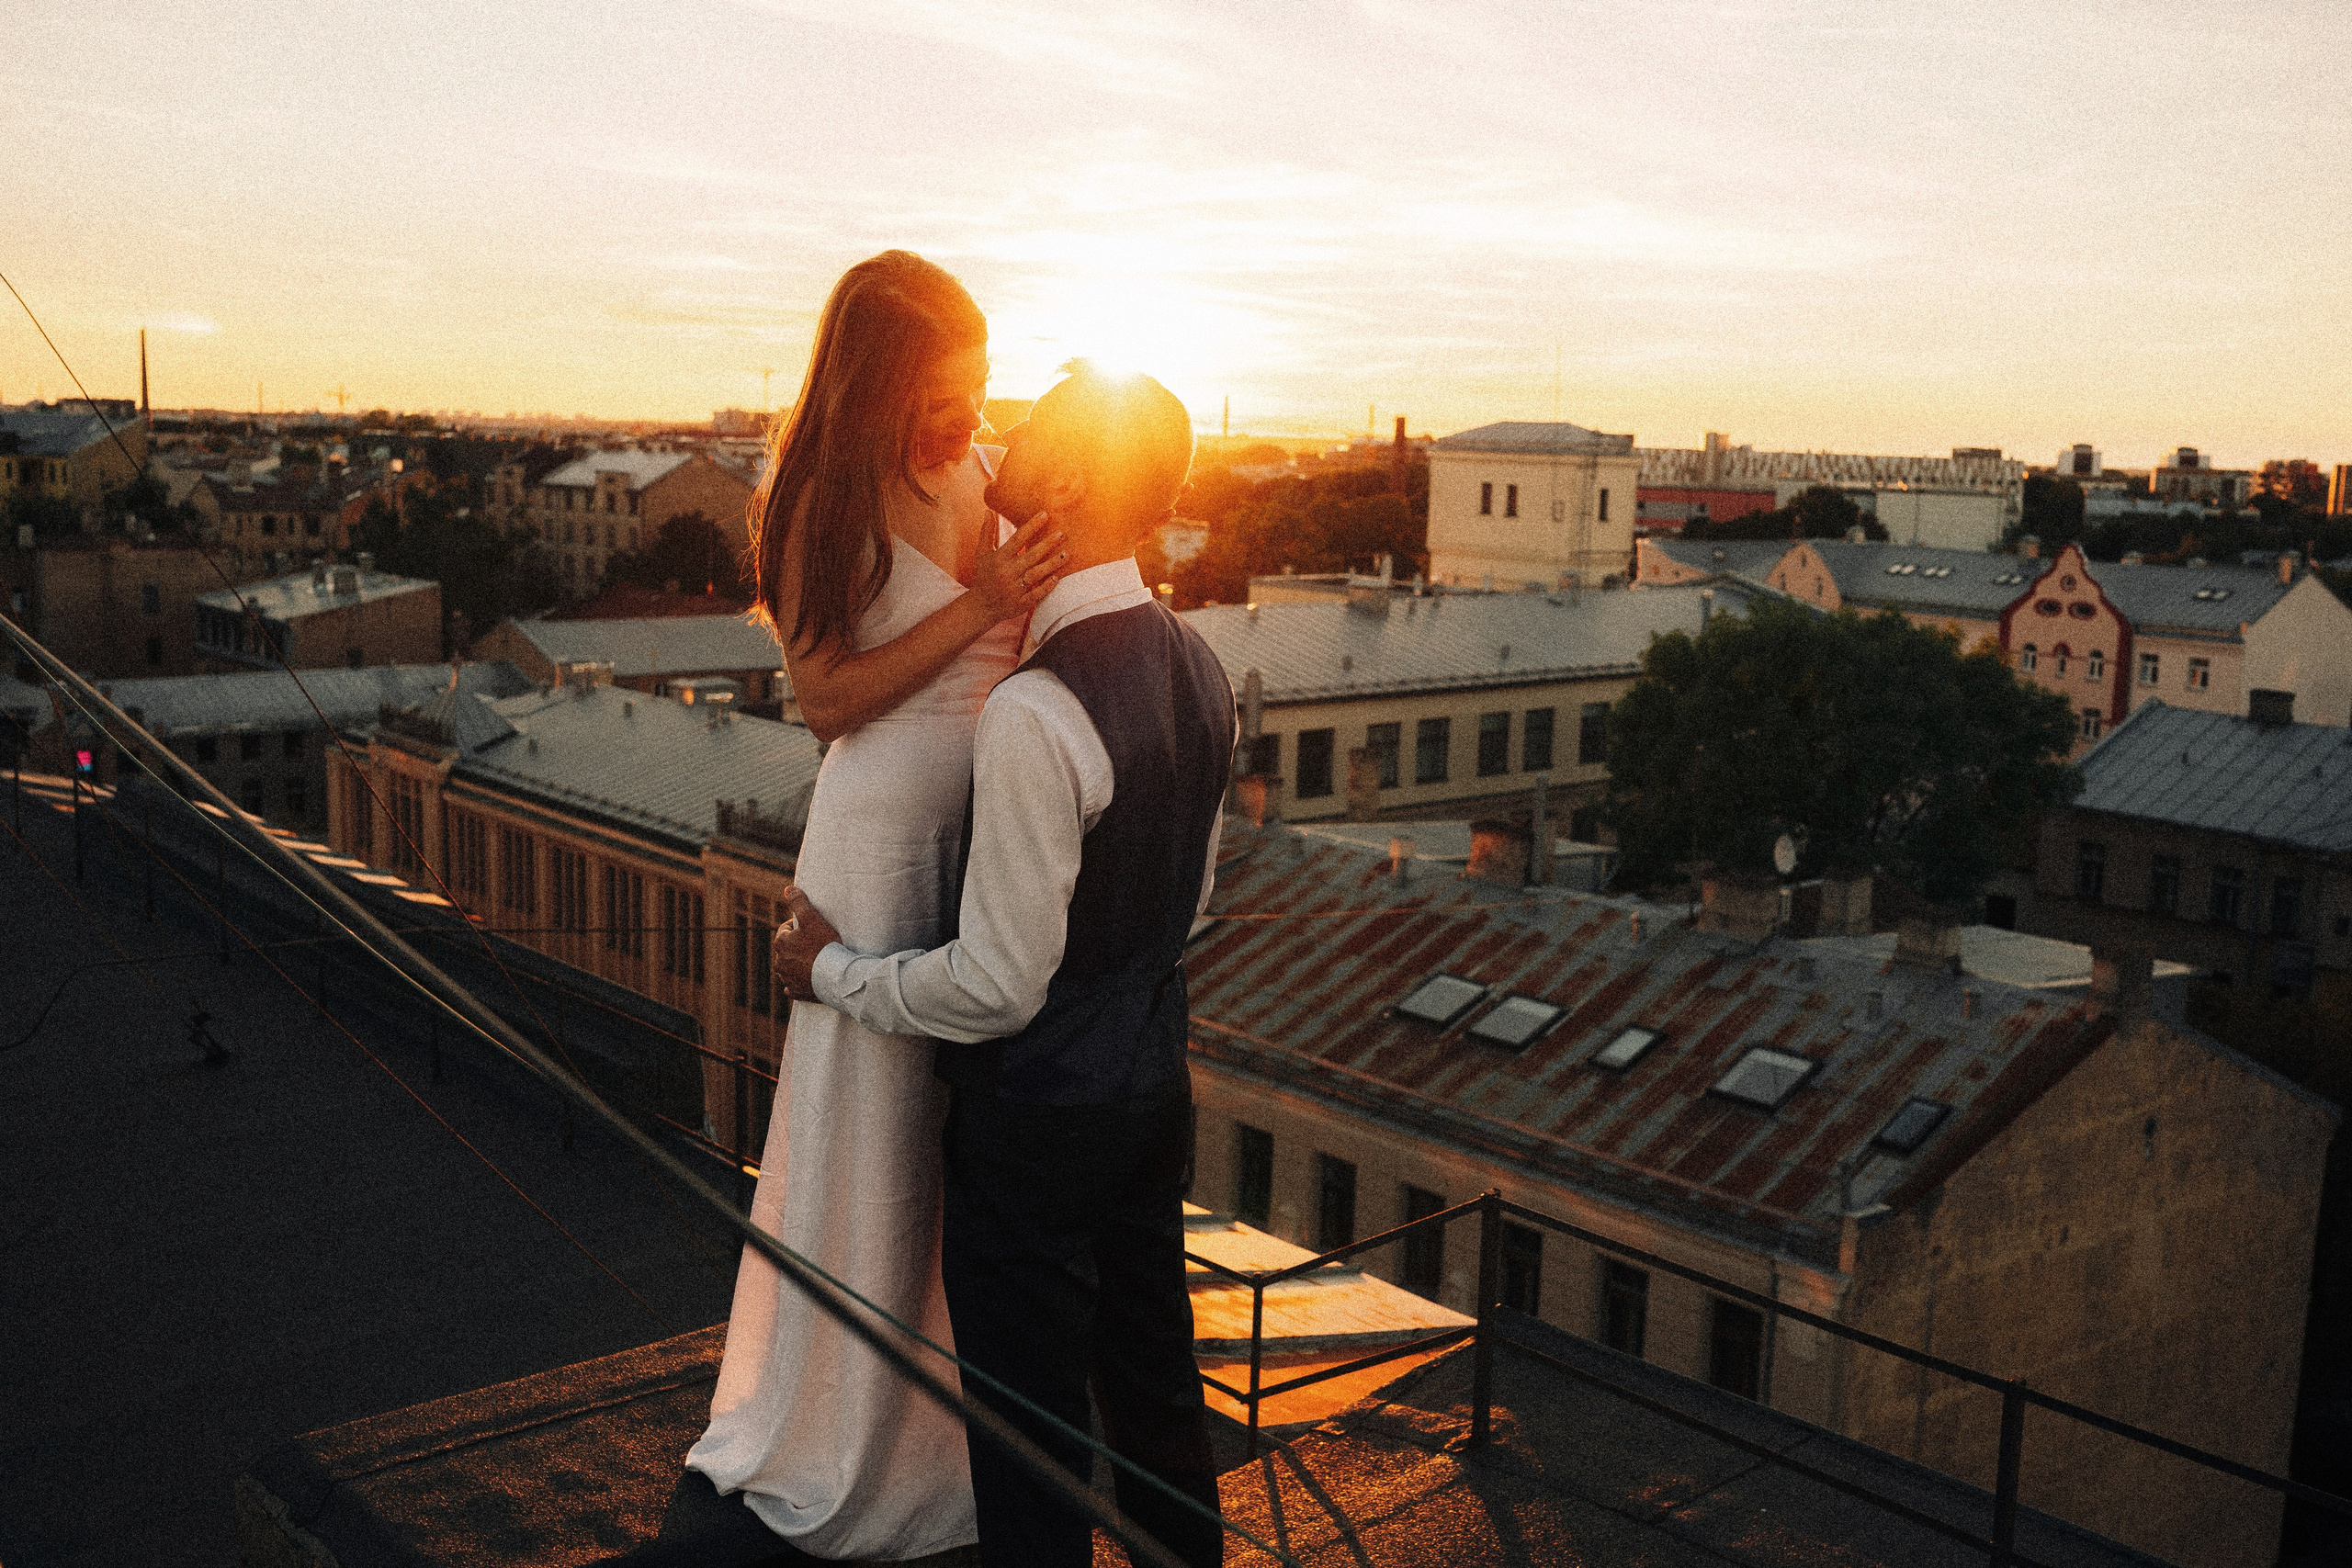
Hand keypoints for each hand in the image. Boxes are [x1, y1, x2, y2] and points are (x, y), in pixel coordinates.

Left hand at [771, 886, 841, 1004]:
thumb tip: (788, 889)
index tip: (812, 929)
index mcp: (781, 944)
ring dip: (798, 965)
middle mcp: (779, 962)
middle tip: (817, 944)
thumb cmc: (825, 945)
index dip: (799, 928)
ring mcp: (787, 979)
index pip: (785, 930)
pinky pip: (793, 987)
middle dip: (798, 946)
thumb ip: (799, 902)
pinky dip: (799, 983)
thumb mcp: (812, 918)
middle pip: (787, 950)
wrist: (836, 975)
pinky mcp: (796, 992)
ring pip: (789, 969)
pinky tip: (808, 980)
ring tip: (816, 961)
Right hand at [968, 513, 1067, 622]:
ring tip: (1066, 554)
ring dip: (1052, 564)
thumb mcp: (982, 553)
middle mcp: (1007, 572)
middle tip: (1062, 533)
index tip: (1045, 514)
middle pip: (1030, 556)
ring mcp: (1014, 589)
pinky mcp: (1020, 603)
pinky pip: (1036, 594)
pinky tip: (1057, 577)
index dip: (1031, 526)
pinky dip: (1046, 586)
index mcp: (999, 559)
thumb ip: (987, 532)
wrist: (981, 606)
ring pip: (1036, 574)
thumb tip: (988, 511)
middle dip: (1047, 544)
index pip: (1017, 539)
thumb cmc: (984, 575)